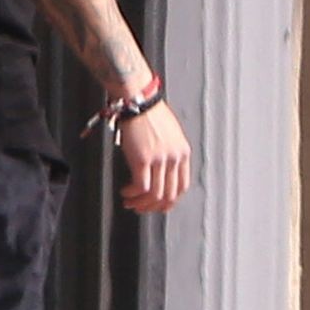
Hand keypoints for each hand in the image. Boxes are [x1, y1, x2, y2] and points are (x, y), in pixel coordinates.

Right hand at [116, 98, 190, 212]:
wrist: (138, 101)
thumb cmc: (149, 114)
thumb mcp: (169, 134)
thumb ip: (169, 152)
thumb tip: (161, 172)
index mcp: (183, 152)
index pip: (182, 186)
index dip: (170, 200)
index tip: (159, 205)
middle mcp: (174, 157)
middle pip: (169, 194)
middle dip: (154, 206)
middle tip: (141, 208)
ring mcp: (160, 159)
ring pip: (155, 194)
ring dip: (141, 203)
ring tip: (130, 202)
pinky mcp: (143, 159)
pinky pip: (141, 187)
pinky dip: (132, 194)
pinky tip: (125, 192)